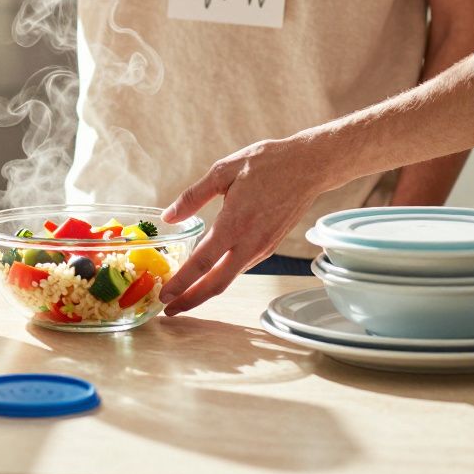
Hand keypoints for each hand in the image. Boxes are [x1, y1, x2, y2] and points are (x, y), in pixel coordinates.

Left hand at [159, 135, 336, 314]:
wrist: (309, 166)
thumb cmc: (267, 163)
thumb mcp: (224, 171)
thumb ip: (193, 196)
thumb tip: (168, 216)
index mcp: (234, 224)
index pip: (202, 263)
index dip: (181, 283)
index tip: (164, 296)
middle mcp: (250, 242)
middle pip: (216, 284)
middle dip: (191, 300)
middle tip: (168, 311)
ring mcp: (262, 247)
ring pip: (229, 277)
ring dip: (205, 290)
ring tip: (182, 294)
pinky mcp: (270, 245)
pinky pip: (241, 266)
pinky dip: (222, 276)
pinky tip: (209, 273)